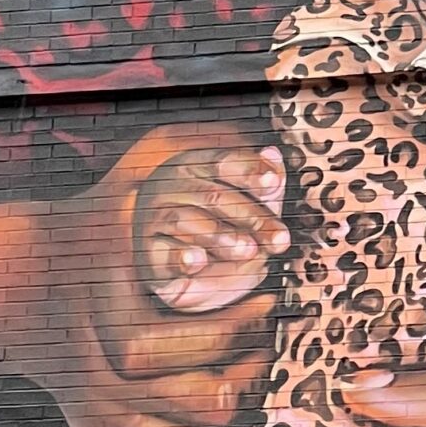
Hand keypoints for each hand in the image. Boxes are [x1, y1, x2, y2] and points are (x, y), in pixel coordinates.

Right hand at [0, 124, 281, 426]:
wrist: (18, 286)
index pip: (211, 345)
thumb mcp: (129, 190)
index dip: (250, 325)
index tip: (270, 299)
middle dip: (251, 378)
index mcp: (121, 330)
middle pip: (210, 404)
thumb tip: (262, 152)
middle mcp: (109, 386)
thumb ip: (189, 166)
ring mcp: (100, 423)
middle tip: (266, 351)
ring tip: (247, 399)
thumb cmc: (87, 234)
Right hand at [138, 143, 288, 312]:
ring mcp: (155, 218)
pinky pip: (163, 252)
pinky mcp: (148, 253)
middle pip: (213, 195)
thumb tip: (272, 155)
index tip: (273, 184)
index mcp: (197, 166)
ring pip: (185, 220)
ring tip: (248, 250)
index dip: (250, 171)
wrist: (181, 272)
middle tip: (277, 238)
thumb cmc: (217, 229)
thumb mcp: (247, 206)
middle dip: (251, 217)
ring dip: (221, 236)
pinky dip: (181, 257)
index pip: (224, 161)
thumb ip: (263, 182)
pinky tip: (198, 261)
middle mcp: (172, 186)